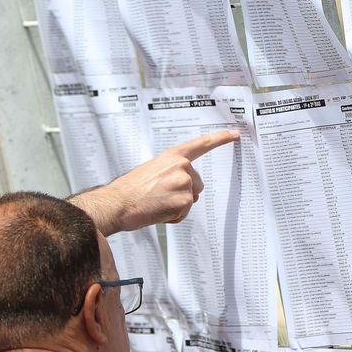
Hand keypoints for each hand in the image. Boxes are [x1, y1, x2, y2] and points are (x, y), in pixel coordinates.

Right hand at [98, 130, 239, 232]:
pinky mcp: (183, 200)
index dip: (220, 139)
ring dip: (176, 206)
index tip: (235, 134)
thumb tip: (182, 184)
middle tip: (159, 196)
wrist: (117, 203)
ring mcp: (183, 183)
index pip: (201, 144)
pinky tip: (158, 212)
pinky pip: (184, 213)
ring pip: (190, 200)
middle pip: (196, 185)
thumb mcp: (151, 170)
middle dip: (183, 194)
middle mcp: (181, 167)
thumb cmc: (129, 190)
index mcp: (172, 156)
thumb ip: (170, 171)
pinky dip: (173, 217)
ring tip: (156, 204)